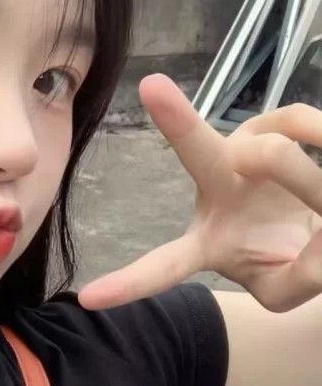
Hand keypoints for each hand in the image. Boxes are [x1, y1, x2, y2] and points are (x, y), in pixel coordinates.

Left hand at [78, 74, 321, 312]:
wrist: (318, 230)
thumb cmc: (291, 261)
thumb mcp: (287, 289)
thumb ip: (303, 279)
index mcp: (208, 243)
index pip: (164, 266)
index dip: (130, 283)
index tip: (88, 298)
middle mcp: (216, 192)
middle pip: (200, 156)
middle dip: (179, 124)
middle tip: (152, 86)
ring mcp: (242, 153)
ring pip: (276, 154)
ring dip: (311, 183)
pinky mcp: (271, 126)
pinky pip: (298, 123)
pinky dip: (319, 138)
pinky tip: (321, 149)